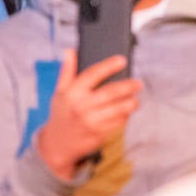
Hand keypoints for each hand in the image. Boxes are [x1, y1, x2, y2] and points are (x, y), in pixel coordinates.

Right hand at [36, 50, 141, 179]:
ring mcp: (91, 121)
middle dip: (128, 86)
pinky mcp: (98, 134)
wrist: (57, 144)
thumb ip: (66, 72)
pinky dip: (125, 117)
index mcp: (72, 93)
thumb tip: (70, 51)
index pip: (93, 74)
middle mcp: (82, 106)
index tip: (122, 60)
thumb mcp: (59, 92)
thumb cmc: (61, 114)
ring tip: (136, 99)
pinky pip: (117, 123)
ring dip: (130, 103)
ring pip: (117, 109)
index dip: (108, 66)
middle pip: (110, 92)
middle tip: (138, 83)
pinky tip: (127, 112)